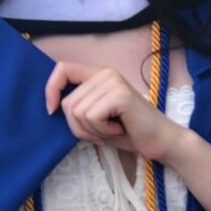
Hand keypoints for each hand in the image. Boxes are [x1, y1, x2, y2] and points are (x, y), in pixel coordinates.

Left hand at [44, 62, 187, 164]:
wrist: (160, 141)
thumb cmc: (128, 132)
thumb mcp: (96, 117)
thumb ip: (78, 108)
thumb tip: (51, 106)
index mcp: (99, 74)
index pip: (62, 69)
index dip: (51, 89)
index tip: (51, 110)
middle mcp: (106, 73)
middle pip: (68, 102)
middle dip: (79, 127)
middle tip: (102, 131)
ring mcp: (114, 82)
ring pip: (77, 112)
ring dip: (92, 131)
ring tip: (112, 130)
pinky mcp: (120, 95)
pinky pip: (91, 117)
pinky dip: (101, 131)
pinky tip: (119, 129)